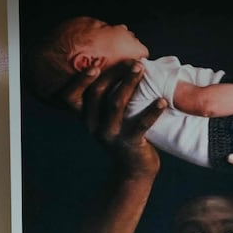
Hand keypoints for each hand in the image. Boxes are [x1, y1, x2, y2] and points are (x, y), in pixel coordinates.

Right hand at [58, 60, 165, 179]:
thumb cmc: (125, 135)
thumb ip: (109, 98)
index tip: (94, 66)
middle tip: (132, 61)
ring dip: (129, 83)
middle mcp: (94, 127)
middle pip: (98, 94)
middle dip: (114, 74)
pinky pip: (141, 125)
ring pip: (116, 104)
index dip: (79, 81)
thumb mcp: (110, 119)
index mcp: (86, 118)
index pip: (70, 98)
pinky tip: (162, 101)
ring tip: (142, 69)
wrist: (134, 170)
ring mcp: (111, 136)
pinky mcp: (130, 144)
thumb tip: (123, 64)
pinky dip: (152, 112)